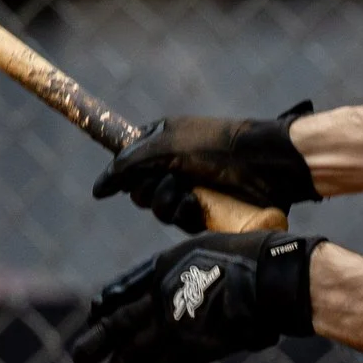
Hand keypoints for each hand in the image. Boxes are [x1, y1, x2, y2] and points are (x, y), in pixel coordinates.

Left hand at [70, 231, 325, 362]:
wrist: (269, 281)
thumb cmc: (243, 258)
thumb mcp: (200, 249)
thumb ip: (177, 269)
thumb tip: (161, 286)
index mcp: (159, 271)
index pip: (119, 293)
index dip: (105, 305)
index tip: (97, 312)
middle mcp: (158, 302)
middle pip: (116, 326)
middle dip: (95, 342)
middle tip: (80, 357)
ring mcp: (174, 329)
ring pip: (132, 352)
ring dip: (117, 362)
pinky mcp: (194, 351)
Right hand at [92, 102, 319, 229]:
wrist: (263, 165)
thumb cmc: (215, 146)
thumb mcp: (165, 145)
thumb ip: (128, 163)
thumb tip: (99, 189)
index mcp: (160, 140)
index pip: (126, 163)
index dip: (121, 176)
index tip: (110, 188)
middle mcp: (172, 165)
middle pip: (140, 191)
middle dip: (150, 190)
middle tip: (170, 181)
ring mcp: (189, 189)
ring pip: (158, 209)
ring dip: (168, 203)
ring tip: (188, 193)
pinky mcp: (205, 212)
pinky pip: (180, 223)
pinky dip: (185, 216)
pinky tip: (197, 208)